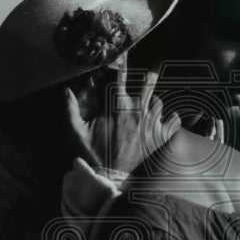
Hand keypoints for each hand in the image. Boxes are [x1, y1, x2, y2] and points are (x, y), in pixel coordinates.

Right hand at [64, 67, 179, 173]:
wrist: (111, 179)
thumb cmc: (93, 155)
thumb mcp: (75, 132)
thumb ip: (69, 109)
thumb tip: (65, 90)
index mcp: (117, 106)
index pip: (121, 76)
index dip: (121, 66)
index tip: (123, 60)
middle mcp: (137, 110)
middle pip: (149, 82)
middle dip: (149, 77)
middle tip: (149, 75)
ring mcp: (152, 123)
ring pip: (159, 102)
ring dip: (154, 104)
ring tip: (149, 109)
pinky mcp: (162, 137)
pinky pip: (174, 121)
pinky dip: (171, 120)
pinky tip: (167, 122)